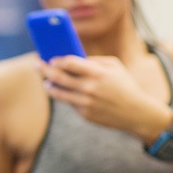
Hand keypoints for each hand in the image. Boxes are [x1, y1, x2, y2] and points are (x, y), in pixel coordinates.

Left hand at [40, 55, 170, 141]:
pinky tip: (59, 92)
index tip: (52, 58)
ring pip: (59, 93)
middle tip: (37, 66)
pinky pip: (70, 102)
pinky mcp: (85, 114)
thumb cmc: (124, 85)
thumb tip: (72, 59)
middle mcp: (90, 88)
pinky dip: (64, 96)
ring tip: (45, 82)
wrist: (135, 112)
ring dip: (49, 86)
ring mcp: (86, 102)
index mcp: (98, 73)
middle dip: (45, 70)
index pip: (70, 63)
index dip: (58, 60)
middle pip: (59, 77)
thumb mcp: (115, 67)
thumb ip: (94, 61)